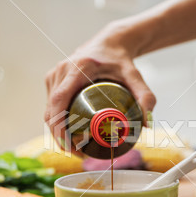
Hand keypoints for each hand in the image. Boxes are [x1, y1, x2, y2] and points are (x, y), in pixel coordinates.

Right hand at [44, 22, 155, 152]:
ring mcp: (54, 75)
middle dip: (60, 136)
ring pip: (48, 110)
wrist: (109, 42)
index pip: (58, 101)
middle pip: (51, 111)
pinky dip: (58, 122)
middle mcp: (61, 71)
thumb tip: (146, 123)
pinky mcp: (52, 80)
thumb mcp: (135, 76)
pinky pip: (50, 105)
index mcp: (77, 69)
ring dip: (58, 132)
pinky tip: (70, 134)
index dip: (59, 126)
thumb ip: (144, 96)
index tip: (69, 145)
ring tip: (76, 148)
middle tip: (79, 153)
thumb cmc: (121, 60)